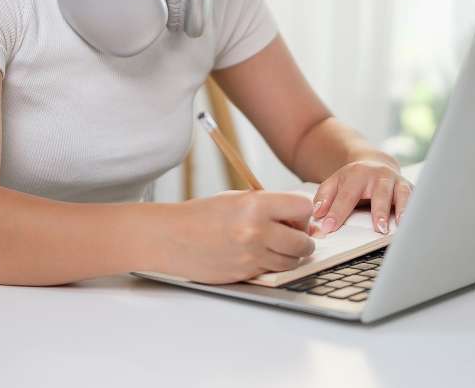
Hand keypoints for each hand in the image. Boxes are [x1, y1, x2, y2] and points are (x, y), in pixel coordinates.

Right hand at [152, 191, 315, 283]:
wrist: (171, 238)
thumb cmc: (202, 215)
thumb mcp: (238, 198)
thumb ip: (270, 206)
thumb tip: (300, 218)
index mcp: (255, 205)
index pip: (304, 208)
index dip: (303, 213)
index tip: (296, 216)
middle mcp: (256, 231)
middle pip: (304, 242)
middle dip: (303, 239)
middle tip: (293, 234)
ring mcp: (250, 257)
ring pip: (292, 262)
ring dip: (290, 255)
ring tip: (274, 245)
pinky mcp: (244, 275)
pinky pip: (272, 272)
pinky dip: (271, 265)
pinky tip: (257, 254)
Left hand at [311, 161, 413, 234]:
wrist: (377, 165)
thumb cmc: (354, 180)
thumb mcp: (336, 182)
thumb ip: (324, 196)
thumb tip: (316, 213)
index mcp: (358, 173)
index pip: (347, 195)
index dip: (337, 212)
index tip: (329, 228)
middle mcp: (381, 175)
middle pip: (380, 192)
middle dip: (379, 210)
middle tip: (377, 228)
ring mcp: (397, 181)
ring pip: (402, 194)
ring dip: (402, 209)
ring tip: (400, 225)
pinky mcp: (411, 188)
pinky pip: (416, 199)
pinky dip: (416, 210)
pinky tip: (414, 223)